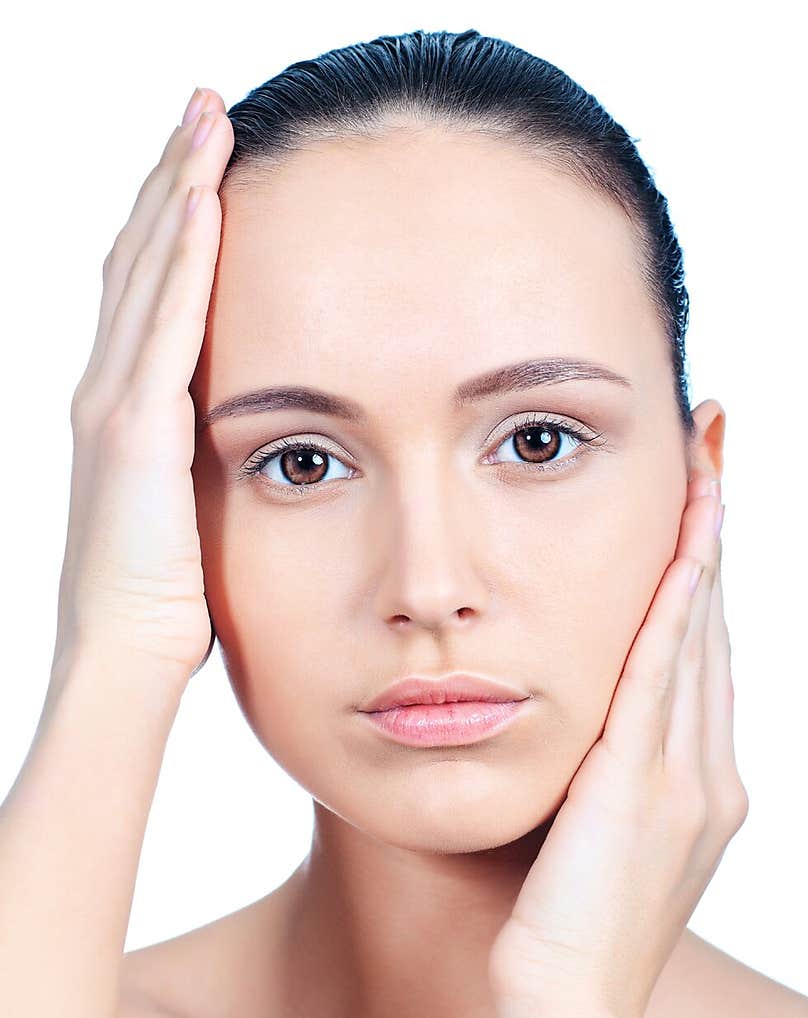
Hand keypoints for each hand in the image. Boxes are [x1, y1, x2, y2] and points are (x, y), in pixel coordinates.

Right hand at [55, 88, 233, 686]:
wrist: (124, 656)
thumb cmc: (162, 602)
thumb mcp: (184, 511)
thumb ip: (198, 460)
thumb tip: (240, 440)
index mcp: (120, 408)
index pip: (144, 290)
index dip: (170, 220)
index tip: (205, 162)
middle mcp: (104, 391)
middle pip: (138, 257)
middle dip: (172, 176)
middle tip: (206, 108)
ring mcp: (112, 405)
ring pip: (146, 271)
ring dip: (178, 189)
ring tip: (209, 121)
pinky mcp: (134, 430)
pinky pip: (164, 325)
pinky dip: (183, 258)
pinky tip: (205, 198)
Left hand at [488, 475, 748, 1017]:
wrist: (564, 1005)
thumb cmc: (565, 935)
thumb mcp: (599, 847)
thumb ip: (610, 787)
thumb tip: (592, 742)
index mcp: (705, 794)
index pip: (704, 664)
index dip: (705, 582)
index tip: (703, 510)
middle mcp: (712, 779)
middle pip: (712, 634)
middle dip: (713, 539)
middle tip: (714, 453)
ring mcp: (687, 782)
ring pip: (698, 639)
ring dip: (702, 547)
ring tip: (706, 465)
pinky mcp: (640, 784)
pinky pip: (662, 674)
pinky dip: (675, 603)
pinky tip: (681, 543)